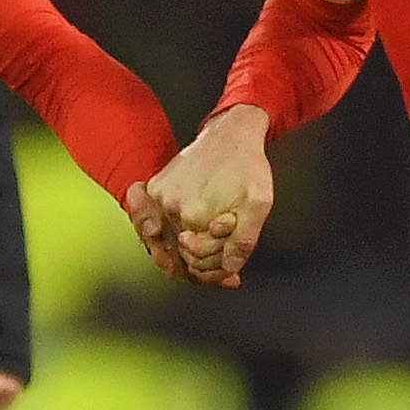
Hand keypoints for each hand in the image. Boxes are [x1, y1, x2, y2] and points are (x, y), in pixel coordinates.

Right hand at [138, 109, 274, 285]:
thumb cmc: (248, 166)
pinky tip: (174, 244)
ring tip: (196, 268)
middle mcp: (170, 208)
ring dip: (177, 258)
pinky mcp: (154, 189)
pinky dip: (161, 239)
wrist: (231, 134)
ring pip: (161, 243)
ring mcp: (158, 198)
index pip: (196, 261)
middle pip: (177, 256)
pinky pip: (150, 224)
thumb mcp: (259, 202)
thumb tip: (230, 268)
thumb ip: (244, 239)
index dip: (214, 270)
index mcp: (194, 215)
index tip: (230, 271)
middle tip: (222, 276)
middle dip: (199, 268)